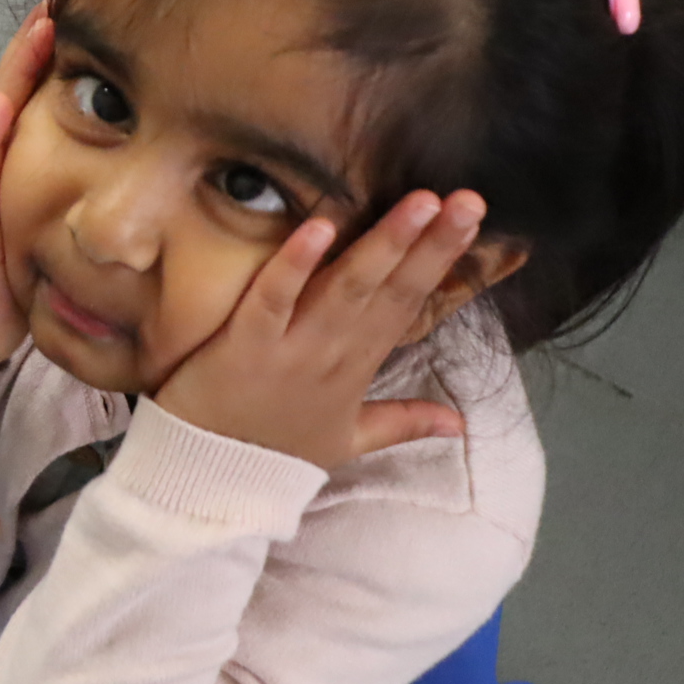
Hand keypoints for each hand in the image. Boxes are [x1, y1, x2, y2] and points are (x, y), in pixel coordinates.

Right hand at [0, 5, 54, 387]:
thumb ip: (89, 203)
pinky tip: (3, 102)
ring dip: (17, 72)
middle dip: (36, 44)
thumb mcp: (56, 233)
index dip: (56, 55)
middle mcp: (1, 169)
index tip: (83, 7)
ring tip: (39, 26)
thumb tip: (147, 177)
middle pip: (18, 92)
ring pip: (1, 117)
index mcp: (22, 169)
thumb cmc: (12, 283)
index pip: (41, 98)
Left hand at [152, 191, 485, 469]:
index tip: (471, 220)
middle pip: (390, 290)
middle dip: (431, 244)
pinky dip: (296, 262)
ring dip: (384, 243)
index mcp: (358, 367)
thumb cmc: (273, 455)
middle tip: (468, 200)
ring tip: (420, 202)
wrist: (213, 483)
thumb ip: (402, 422)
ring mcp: (291, 348)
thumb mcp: (347, 440)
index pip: (407, 304)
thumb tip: (460, 422)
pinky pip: (273, 297)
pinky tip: (321, 224)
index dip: (440, 262)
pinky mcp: (244, 345)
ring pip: (345, 287)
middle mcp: (334, 354)